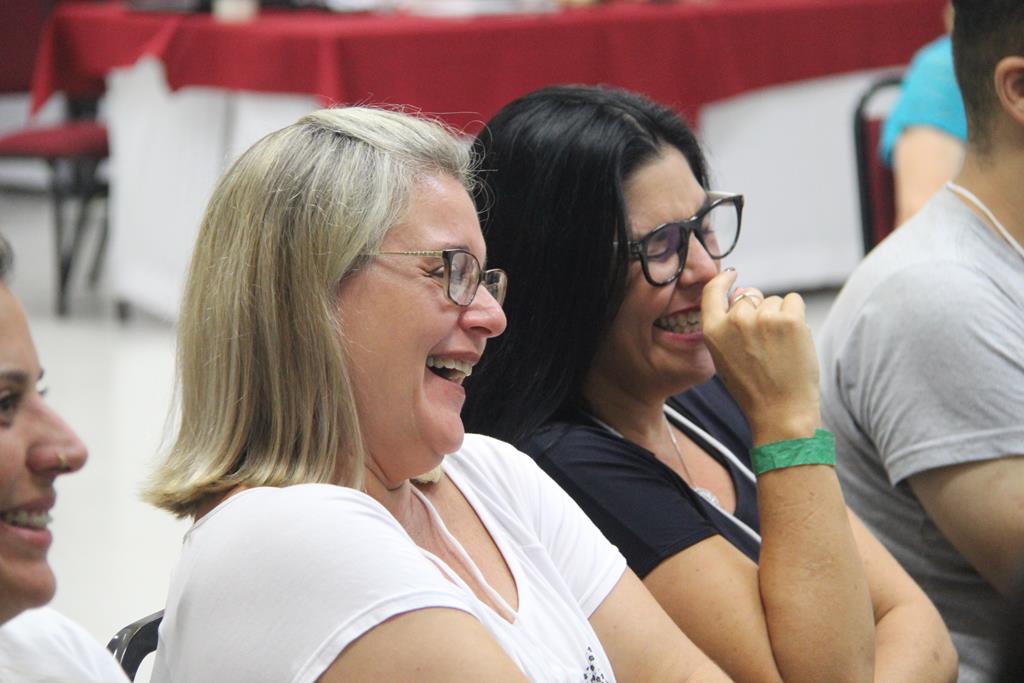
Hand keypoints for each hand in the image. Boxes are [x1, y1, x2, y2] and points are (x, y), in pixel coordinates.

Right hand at [700, 269, 820, 443]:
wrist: (780, 412)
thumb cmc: (754, 389)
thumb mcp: (723, 358)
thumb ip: (727, 327)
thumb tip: (743, 294)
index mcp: (713, 331)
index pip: (712, 291)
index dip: (724, 279)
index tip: (732, 275)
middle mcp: (735, 320)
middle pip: (750, 296)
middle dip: (759, 310)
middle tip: (765, 343)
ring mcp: (762, 318)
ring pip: (774, 301)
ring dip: (779, 317)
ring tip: (780, 349)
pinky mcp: (789, 319)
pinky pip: (793, 301)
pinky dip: (796, 315)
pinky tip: (794, 340)